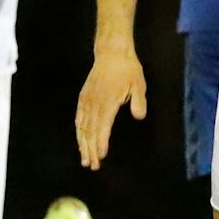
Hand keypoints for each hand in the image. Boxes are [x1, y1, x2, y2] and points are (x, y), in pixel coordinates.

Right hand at [75, 47, 146, 169]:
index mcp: (108, 101)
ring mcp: (87, 100)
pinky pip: (79, 117)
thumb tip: (139, 116)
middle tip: (93, 166)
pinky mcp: (84, 97)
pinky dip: (79, 130)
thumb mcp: (138, 83)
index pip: (103, 126)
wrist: (112, 53)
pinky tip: (80, 140)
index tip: (101, 156)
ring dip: (83, 144)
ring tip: (85, 160)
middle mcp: (95, 103)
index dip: (101, 142)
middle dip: (91, 150)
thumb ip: (138, 101)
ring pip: (83, 126)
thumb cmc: (128, 69)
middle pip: (91, 130)